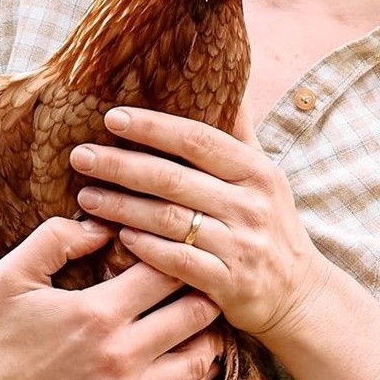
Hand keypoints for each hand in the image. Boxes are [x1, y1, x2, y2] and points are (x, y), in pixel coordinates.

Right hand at [0, 217, 222, 379]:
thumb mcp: (13, 278)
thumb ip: (55, 238)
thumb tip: (104, 221)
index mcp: (97, 313)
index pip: (170, 270)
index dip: (181, 252)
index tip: (178, 246)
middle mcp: (121, 355)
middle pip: (198, 312)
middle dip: (206, 290)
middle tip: (205, 278)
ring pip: (201, 357)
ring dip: (208, 334)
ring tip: (203, 316)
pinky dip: (194, 374)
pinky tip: (187, 354)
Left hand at [69, 108, 329, 342]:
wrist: (299, 292)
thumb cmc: (271, 226)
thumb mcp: (265, 178)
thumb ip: (241, 137)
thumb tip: (229, 86)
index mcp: (258, 172)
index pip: (199, 140)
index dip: (153, 127)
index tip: (112, 118)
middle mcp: (251, 205)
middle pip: (174, 179)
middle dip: (122, 165)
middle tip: (81, 156)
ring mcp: (241, 245)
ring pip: (168, 220)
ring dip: (121, 206)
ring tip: (86, 196)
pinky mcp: (229, 283)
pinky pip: (176, 261)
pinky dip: (144, 247)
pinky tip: (117, 236)